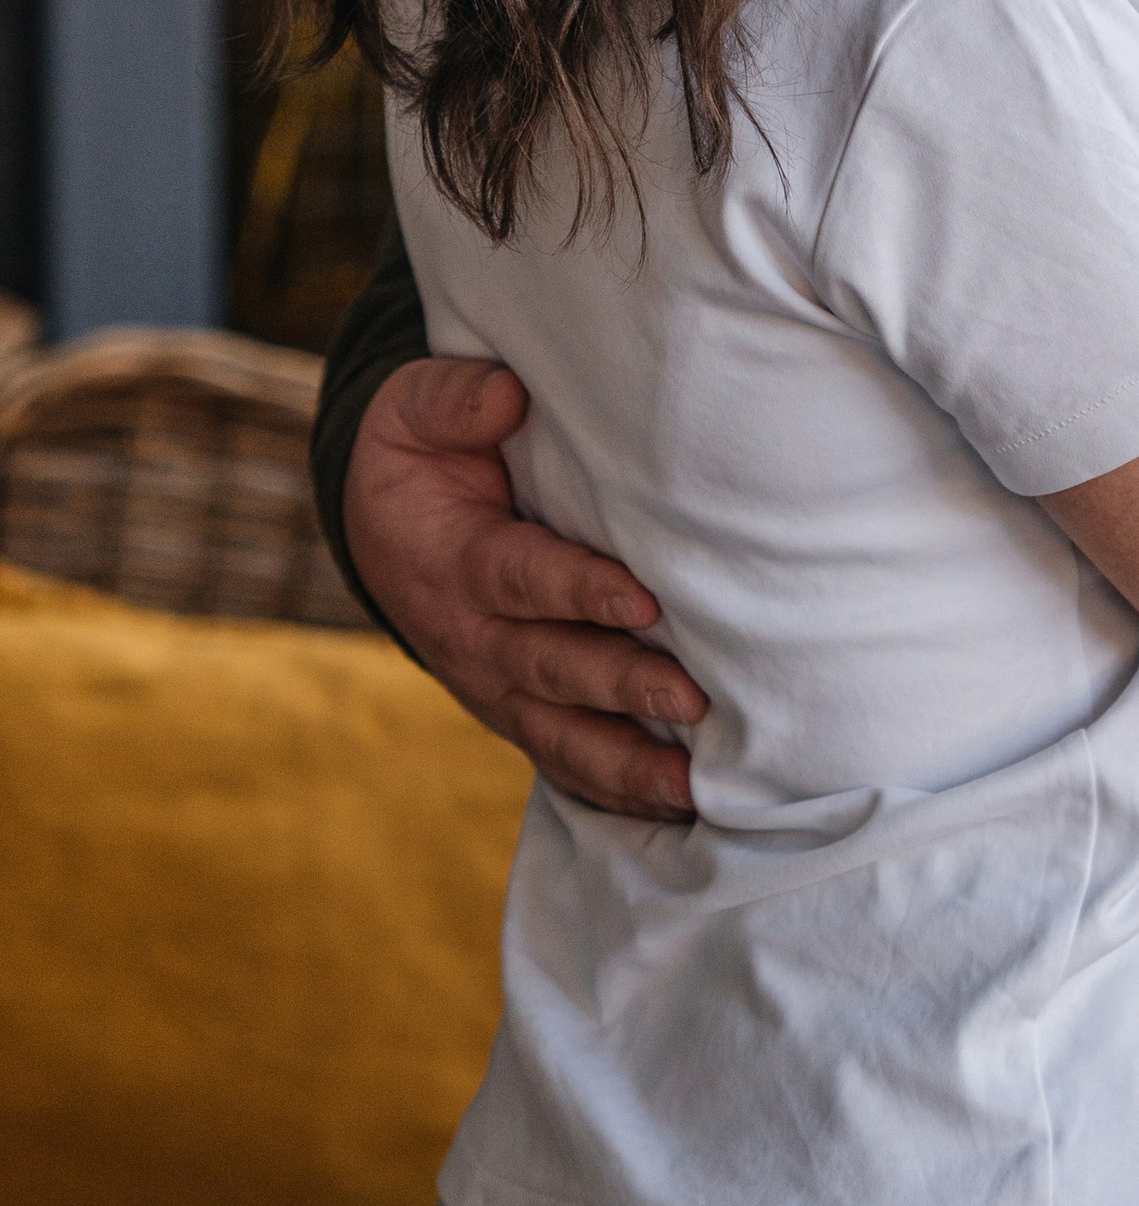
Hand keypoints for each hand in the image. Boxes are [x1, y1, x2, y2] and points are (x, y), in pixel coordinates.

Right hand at [343, 356, 705, 817]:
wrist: (380, 522)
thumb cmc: (420, 454)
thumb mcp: (416, 408)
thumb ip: (456, 399)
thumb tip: (507, 396)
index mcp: (454, 561)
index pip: (520, 579)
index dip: (578, 592)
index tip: (641, 602)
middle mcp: (473, 637)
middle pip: (551, 667)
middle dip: (621, 685)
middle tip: (691, 698)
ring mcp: (494, 684)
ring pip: (560, 733)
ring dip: (625, 762)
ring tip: (691, 784)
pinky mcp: (518, 708)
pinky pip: (562, 759)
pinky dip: (614, 791)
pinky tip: (673, 809)